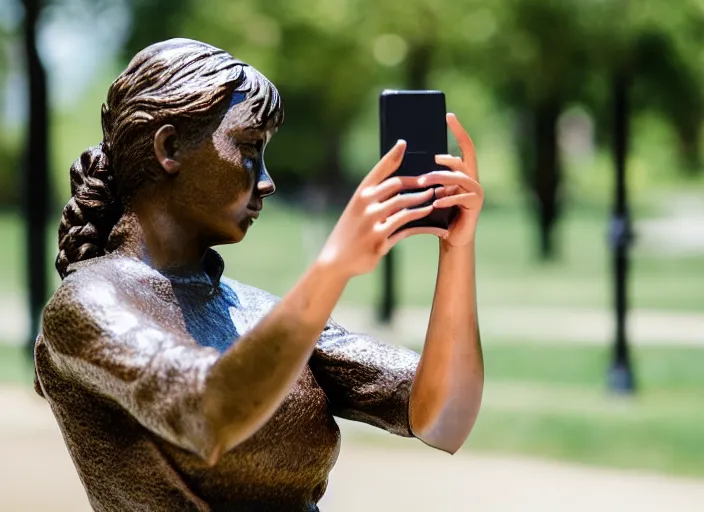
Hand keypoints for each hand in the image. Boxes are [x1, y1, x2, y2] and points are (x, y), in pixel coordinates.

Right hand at [318, 140, 446, 278]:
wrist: (336, 259)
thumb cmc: (350, 231)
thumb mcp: (357, 209)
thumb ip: (375, 195)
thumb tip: (399, 182)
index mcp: (360, 194)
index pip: (379, 171)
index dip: (392, 156)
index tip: (404, 143)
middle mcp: (366, 206)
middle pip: (397, 187)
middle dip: (418, 184)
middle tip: (435, 181)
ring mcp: (373, 224)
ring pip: (405, 208)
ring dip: (423, 203)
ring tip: (436, 200)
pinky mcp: (381, 241)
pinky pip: (408, 230)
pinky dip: (424, 227)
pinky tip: (435, 225)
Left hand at [417, 113, 482, 247]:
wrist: (451, 238)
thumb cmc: (438, 214)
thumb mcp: (431, 191)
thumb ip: (428, 176)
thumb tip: (406, 157)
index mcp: (464, 173)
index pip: (464, 147)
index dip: (458, 130)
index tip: (448, 115)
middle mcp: (473, 179)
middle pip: (460, 162)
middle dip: (444, 162)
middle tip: (428, 161)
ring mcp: (476, 192)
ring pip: (459, 179)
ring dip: (440, 179)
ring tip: (424, 182)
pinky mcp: (475, 205)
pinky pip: (461, 197)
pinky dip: (447, 199)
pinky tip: (435, 201)